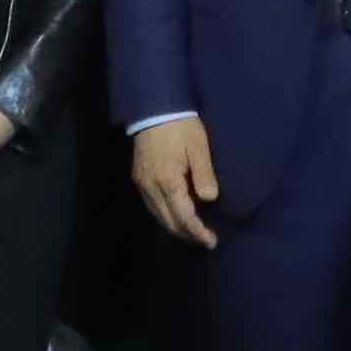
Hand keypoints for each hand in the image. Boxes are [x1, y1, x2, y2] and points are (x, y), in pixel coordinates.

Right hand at [133, 118, 221, 247]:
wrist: (154, 108)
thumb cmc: (181, 126)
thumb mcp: (198, 146)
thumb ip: (204, 174)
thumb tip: (210, 199)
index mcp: (168, 181)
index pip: (184, 216)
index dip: (198, 232)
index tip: (211, 242)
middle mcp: (151, 187)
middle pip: (169, 221)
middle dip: (187, 235)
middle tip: (205, 241)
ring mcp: (142, 184)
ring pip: (158, 216)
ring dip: (175, 228)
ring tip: (193, 233)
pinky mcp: (138, 179)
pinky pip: (151, 206)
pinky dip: (164, 217)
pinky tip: (175, 217)